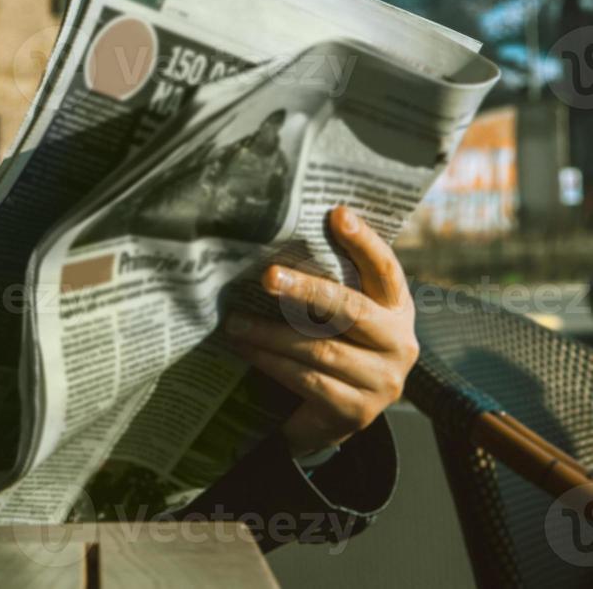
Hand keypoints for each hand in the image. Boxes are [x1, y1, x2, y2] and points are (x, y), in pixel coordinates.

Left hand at [224, 205, 418, 456]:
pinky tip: (245, 350)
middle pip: (352, 309)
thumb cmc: (326, 349)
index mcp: (396, 308)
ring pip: (322, 349)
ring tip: (234, 323)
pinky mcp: (358, 412)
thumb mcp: (331, 317)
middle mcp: (399, 343)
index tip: (337, 213)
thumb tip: (271, 241)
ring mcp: (383, 381)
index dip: (364, 241)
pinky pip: (308, 380)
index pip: (385, 269)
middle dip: (306, 290)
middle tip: (267, 276)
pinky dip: (271, 362)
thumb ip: (323, 286)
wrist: (328, 420)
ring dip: (271, 335)